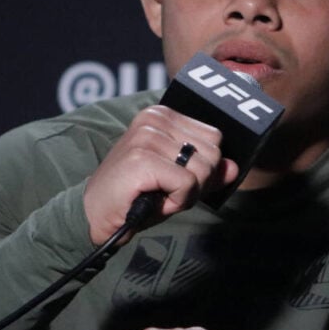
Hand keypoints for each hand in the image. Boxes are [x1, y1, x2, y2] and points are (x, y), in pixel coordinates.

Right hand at [83, 106, 237, 244]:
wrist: (94, 214)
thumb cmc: (137, 195)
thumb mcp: (178, 181)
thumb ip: (207, 171)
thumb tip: (234, 167)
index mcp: (163, 115)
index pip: (214, 137)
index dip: (204, 167)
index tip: (176, 178)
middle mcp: (155, 118)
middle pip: (213, 153)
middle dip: (198, 182)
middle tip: (167, 190)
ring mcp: (147, 137)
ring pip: (203, 170)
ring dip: (186, 194)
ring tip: (159, 194)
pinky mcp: (143, 159)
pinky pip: (188, 184)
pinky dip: (177, 202)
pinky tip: (154, 200)